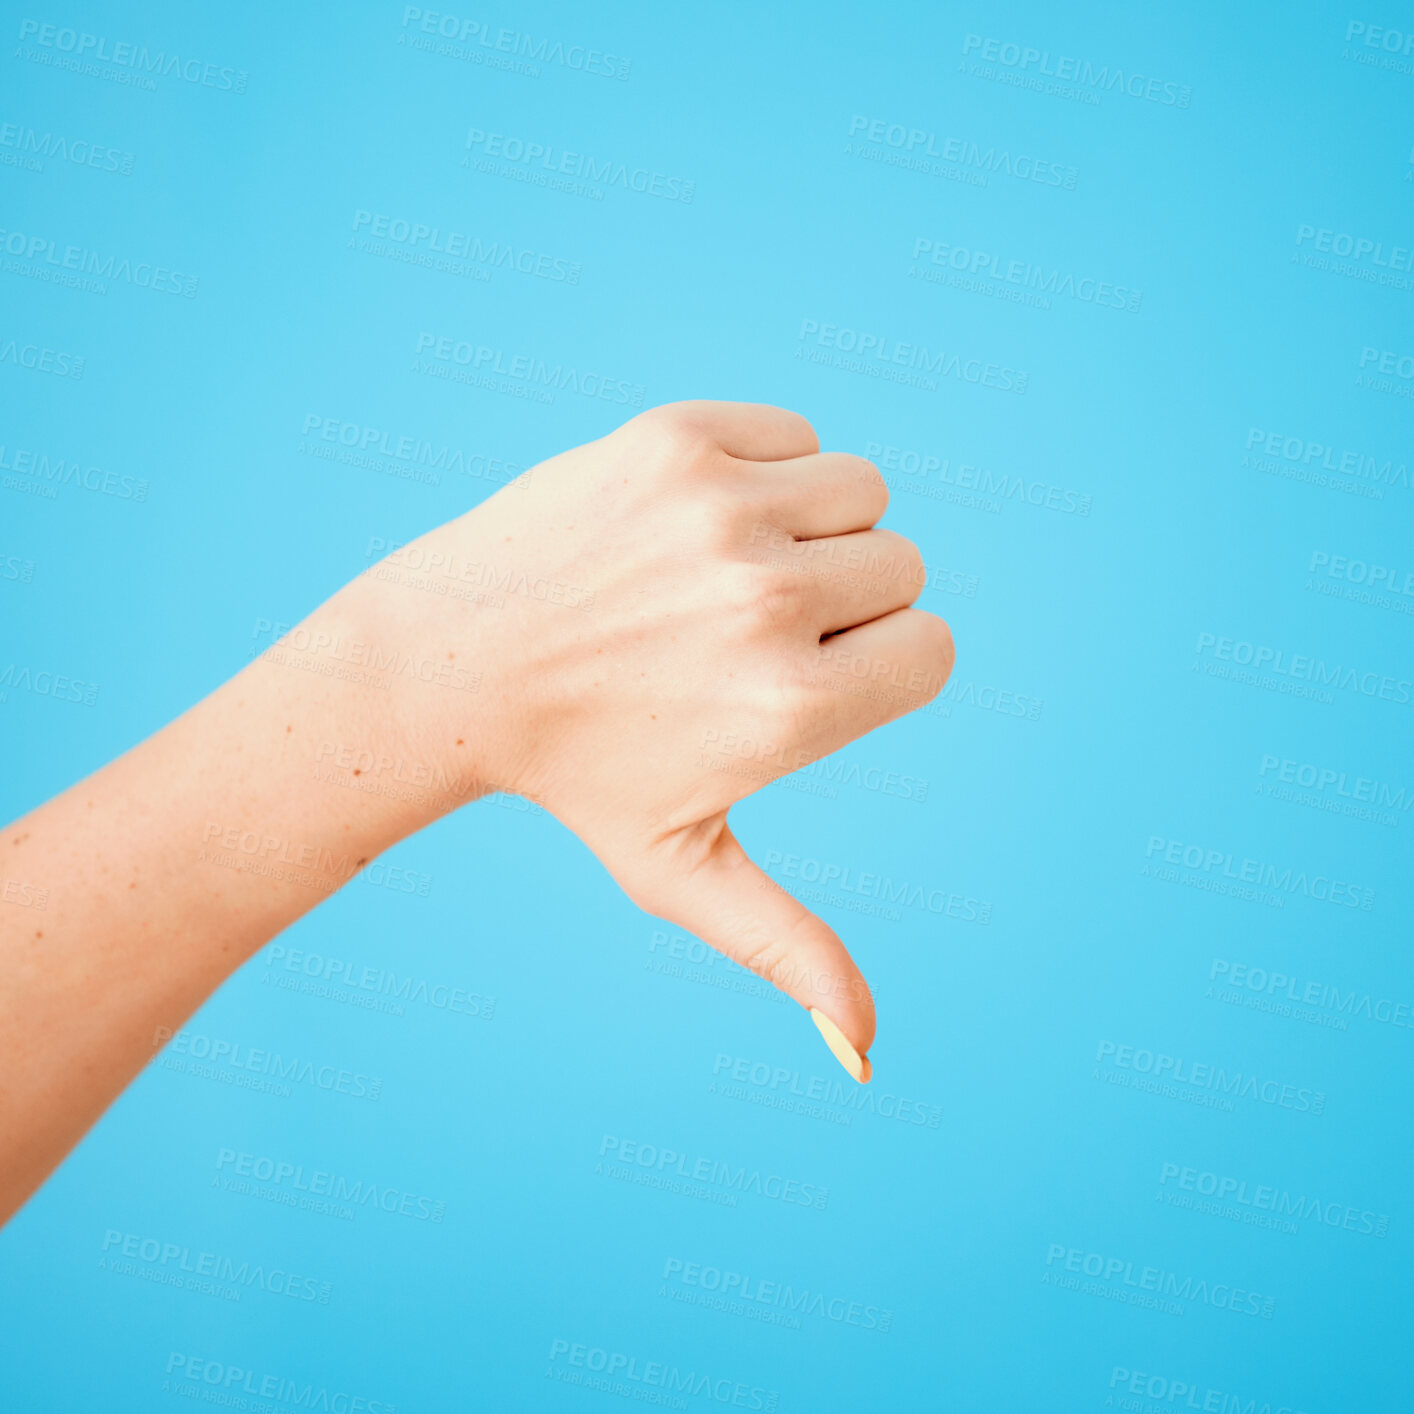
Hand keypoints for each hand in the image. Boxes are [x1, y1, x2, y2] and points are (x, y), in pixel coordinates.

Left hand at [329, 401, 955, 1078]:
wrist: (448, 661)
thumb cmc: (575, 774)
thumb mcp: (682, 871)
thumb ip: (789, 950)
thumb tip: (868, 1060)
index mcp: (790, 709)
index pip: (934, 650)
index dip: (877, 667)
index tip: (799, 679)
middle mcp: (765, 601)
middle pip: (904, 566)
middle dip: (844, 599)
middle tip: (736, 632)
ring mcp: (718, 511)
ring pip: (862, 490)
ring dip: (814, 528)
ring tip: (721, 573)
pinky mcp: (675, 437)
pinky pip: (796, 434)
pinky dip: (767, 467)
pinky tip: (691, 522)